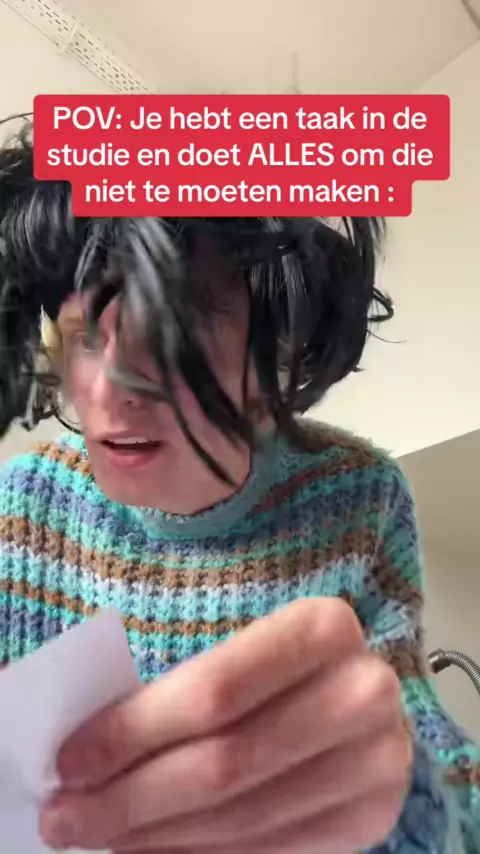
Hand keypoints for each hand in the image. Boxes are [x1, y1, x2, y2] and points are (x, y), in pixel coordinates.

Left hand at [40, 599, 411, 852]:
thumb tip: (88, 756)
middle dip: (132, 797)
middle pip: (226, 762)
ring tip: (103, 836)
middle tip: (66, 816)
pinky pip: (272, 851)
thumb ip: (180, 692)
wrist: (357, 696)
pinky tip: (158, 849)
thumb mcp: (239, 650)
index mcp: (323, 628)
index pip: (214, 691)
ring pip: (244, 817)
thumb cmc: (276, 668)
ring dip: (159, 836)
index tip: (70, 761)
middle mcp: (363, 692)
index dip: (134, 732)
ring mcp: (377, 760)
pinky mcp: (376, 815)